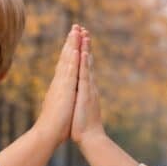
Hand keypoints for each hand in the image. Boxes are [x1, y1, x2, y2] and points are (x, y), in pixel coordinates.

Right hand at [34, 25, 81, 149]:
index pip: (65, 66)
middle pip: (66, 58)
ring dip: (72, 45)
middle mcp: (59, 83)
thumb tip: (59, 100)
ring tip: (77, 30)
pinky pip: (70, 70)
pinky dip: (73, 59)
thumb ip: (59, 101)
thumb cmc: (53, 127)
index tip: (73, 40)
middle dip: (71, 42)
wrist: (47, 135)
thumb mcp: (58, 109)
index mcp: (59, 87)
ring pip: (67, 60)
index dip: (69, 52)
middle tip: (75, 27)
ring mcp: (61, 85)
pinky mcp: (64, 89)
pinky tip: (77, 48)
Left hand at [71, 31, 104, 145]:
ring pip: (85, 64)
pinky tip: (83, 52)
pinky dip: (83, 62)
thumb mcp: (78, 108)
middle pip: (84, 61)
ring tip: (84, 33)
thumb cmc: (81, 126)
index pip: (81, 66)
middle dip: (83, 44)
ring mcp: (88, 88)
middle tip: (81, 28)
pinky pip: (84, 74)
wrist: (90, 137)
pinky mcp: (86, 93)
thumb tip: (76, 95)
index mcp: (84, 88)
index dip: (80, 52)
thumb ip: (79, 99)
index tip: (78, 39)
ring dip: (84, 48)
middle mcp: (87, 85)